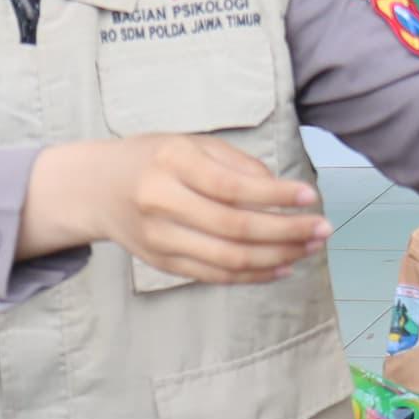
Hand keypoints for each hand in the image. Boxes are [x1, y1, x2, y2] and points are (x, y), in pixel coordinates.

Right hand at [22, 137, 327, 284]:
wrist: (96, 189)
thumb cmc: (153, 159)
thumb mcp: (191, 144)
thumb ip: (236, 164)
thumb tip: (280, 191)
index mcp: (171, 163)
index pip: (232, 186)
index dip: (275, 195)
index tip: (310, 196)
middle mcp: (161, 202)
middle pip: (235, 228)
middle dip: (286, 231)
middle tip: (322, 229)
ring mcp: (160, 238)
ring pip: (229, 258)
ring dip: (277, 257)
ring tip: (309, 247)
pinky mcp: (163, 263)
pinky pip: (216, 275)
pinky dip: (254, 275)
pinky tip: (283, 266)